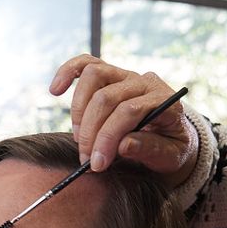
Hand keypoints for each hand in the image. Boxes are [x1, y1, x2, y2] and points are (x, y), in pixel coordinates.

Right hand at [48, 54, 197, 176]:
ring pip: (93, 76)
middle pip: (106, 98)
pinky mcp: (110, 74)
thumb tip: (123, 145)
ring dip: (78, 110)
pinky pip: (86, 63)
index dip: (107, 138)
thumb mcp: (169, 156)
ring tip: (79, 138)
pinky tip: (55, 90)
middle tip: (85, 160)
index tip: (96, 164)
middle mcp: (145, 82)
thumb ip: (150, 149)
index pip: (128, 111)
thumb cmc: (170, 148)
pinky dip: (68, 72)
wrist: (170, 136)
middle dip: (90, 132)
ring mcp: (126, 75)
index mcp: (165, 100)